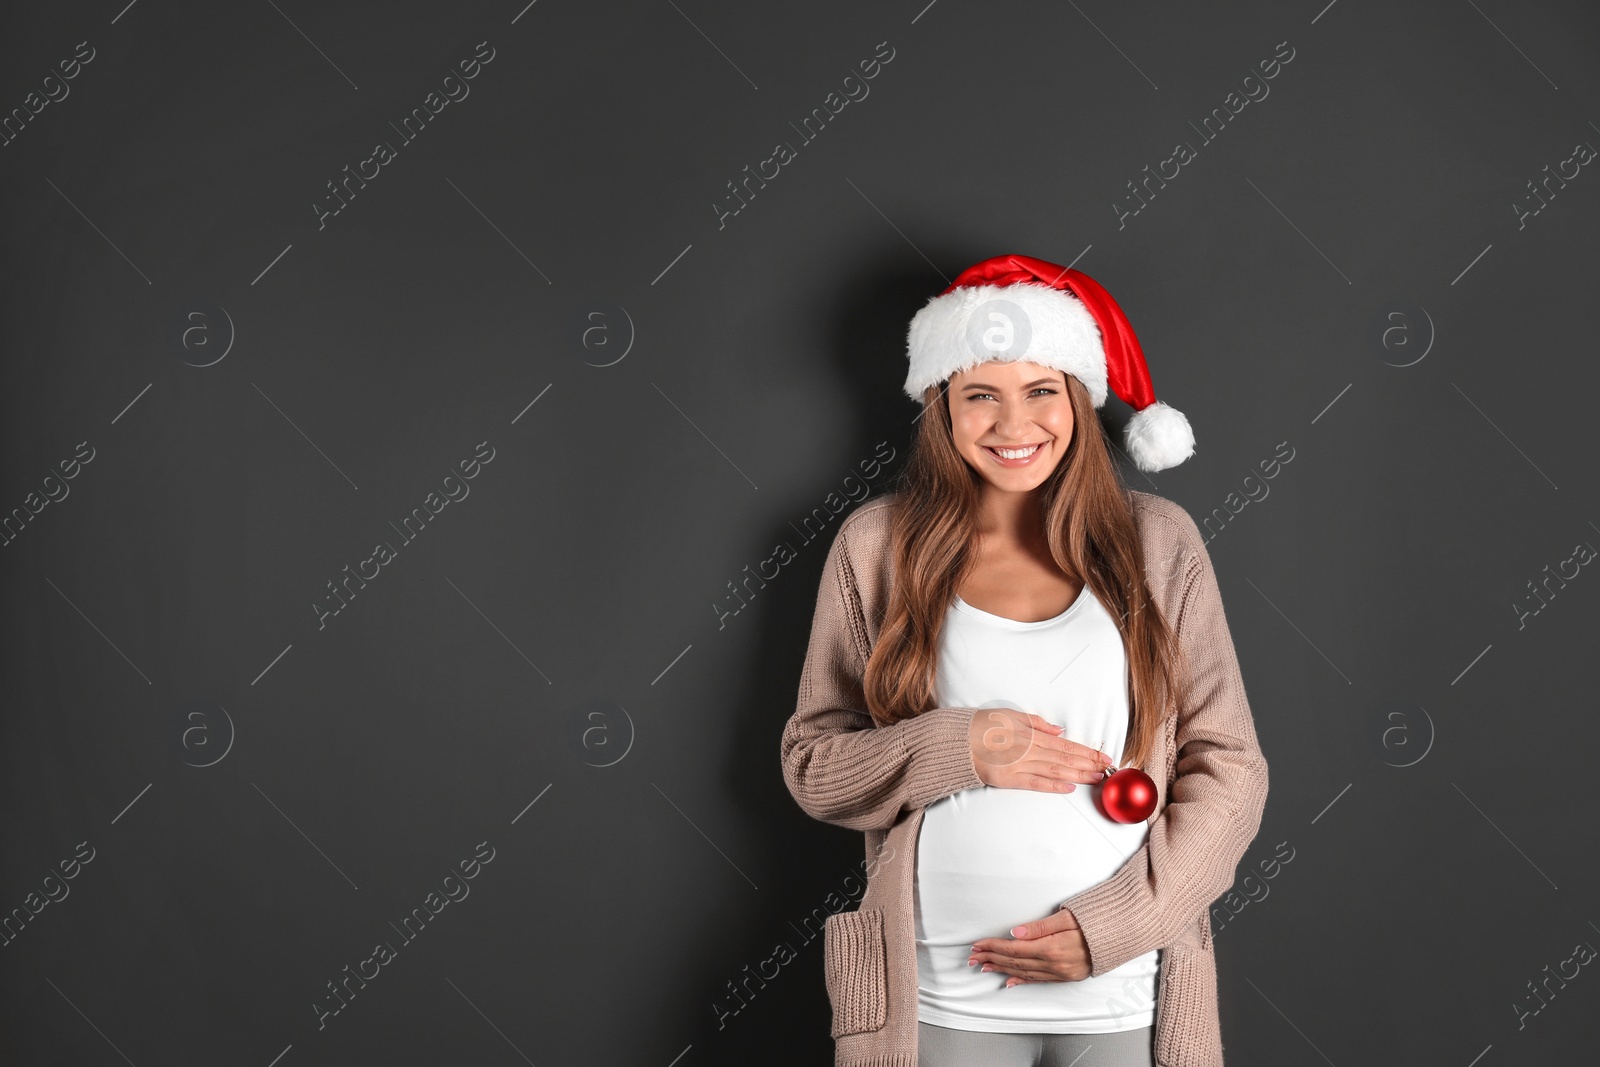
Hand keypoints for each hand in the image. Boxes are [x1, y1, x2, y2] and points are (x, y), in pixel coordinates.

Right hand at [968, 708, 1113, 792]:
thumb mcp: (1009, 714)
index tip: (1104, 756)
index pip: (1066, 745)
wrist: (954, 741)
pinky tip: (1068, 788)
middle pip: (1065, 759)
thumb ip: (1035, 722)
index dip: (1087, 752)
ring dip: (1077, 776)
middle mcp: (1028, 750)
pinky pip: (1034, 784)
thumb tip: (1059, 730)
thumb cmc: (980, 725)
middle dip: (1089, 765)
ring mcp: (1018, 766)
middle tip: (1108, 770)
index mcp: (1030, 734)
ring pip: (1055, 772)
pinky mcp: (1008, 780)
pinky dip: (1053, 787)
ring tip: (1095, 778)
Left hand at [968, 907, 1091, 986]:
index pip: (1013, 948)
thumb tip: (1014, 932)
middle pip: (1014, 961)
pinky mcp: (1065, 976)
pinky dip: (1021, 980)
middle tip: (972, 956)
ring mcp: (1059, 973)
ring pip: (1023, 972)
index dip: (993, 946)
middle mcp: (1053, 964)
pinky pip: (1038, 980)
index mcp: (1051, 948)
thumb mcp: (1066, 918)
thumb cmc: (1094, 922)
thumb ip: (1039, 927)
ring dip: (1001, 969)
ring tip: (983, 966)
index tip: (977, 944)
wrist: (1119, 937)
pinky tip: (1008, 981)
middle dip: (991, 958)